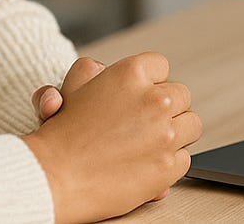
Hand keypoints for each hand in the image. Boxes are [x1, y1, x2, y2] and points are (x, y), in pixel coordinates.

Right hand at [22, 52, 201, 223]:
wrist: (52, 177)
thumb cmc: (61, 133)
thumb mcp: (73, 85)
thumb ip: (94, 70)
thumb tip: (106, 70)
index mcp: (133, 73)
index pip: (161, 67)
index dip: (149, 82)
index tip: (139, 96)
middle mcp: (155, 100)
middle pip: (182, 95)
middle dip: (166, 107)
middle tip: (145, 121)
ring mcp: (165, 134)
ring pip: (191, 125)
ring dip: (175, 133)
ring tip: (151, 141)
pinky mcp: (168, 166)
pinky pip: (185, 158)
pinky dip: (169, 163)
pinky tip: (147, 164)